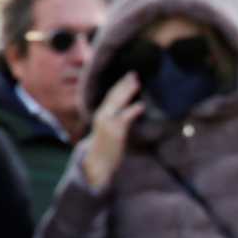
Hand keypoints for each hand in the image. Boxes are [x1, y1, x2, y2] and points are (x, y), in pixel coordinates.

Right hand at [81, 74, 142, 189]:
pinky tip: (140, 105)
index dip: (120, 85)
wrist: (97, 162)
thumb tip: (129, 108)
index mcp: (102, 113)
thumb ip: (117, 117)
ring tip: (137, 83)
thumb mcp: (109, 128)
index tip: (129, 75)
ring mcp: (108, 124)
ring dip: (127, 92)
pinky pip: (124, 119)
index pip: (111, 95)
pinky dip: (132, 111)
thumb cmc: (106, 145)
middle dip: (124, 84)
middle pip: (114, 95)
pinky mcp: (115, 133)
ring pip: (118, 103)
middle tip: (134, 74)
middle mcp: (103, 116)